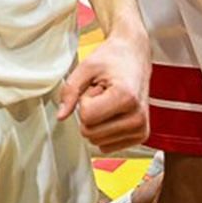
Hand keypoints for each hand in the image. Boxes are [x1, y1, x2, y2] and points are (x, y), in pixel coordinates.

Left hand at [58, 28, 149, 152]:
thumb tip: (61, 116)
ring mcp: (141, 129)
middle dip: (89, 112)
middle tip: (102, 93)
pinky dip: (105, 129)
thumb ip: (70, 91)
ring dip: (97, 121)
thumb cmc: (113, 59)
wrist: (134, 56)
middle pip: (91, 132)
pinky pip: (106, 146)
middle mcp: (137, 117)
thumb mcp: (86, 67)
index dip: (84, 100)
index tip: (96, 87)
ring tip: (108, 101)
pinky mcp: (141, 136)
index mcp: (126, 97)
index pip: (87, 117)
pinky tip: (114, 111)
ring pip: (97, 141)